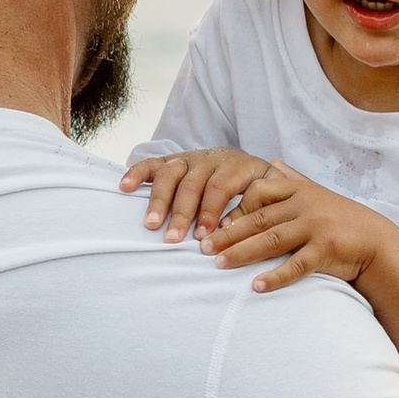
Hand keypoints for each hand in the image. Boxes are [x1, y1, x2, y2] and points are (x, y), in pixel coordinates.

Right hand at [119, 146, 285, 242]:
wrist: (250, 164)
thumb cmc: (261, 187)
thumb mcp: (274, 191)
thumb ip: (268, 202)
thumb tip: (252, 223)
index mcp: (237, 165)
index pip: (219, 187)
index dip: (209, 211)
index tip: (202, 236)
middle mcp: (210, 159)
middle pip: (191, 184)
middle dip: (181, 213)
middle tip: (173, 239)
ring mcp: (189, 158)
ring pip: (170, 175)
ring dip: (159, 200)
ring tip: (150, 224)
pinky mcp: (173, 161)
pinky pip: (152, 164)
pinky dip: (136, 173)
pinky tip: (124, 187)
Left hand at [194, 161, 398, 296]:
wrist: (378, 243)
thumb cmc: (342, 220)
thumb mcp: (317, 193)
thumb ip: (292, 178)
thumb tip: (272, 162)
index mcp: (298, 189)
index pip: (258, 192)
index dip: (234, 208)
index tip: (211, 224)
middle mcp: (305, 204)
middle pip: (258, 218)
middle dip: (228, 233)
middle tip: (202, 248)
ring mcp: (316, 226)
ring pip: (271, 239)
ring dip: (242, 253)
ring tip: (219, 265)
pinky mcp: (327, 249)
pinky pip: (296, 265)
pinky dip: (276, 276)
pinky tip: (256, 287)